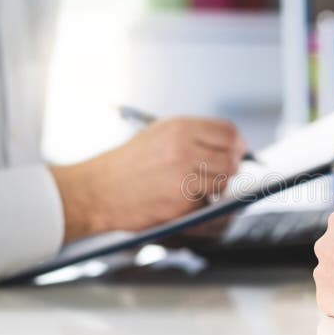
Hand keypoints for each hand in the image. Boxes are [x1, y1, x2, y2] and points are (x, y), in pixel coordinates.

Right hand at [52, 117, 245, 240]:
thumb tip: (232, 143)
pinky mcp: (181, 203)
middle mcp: (184, 150)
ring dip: (217, 188)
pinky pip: (207, 204)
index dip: (237, 144)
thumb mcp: (157, 135)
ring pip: (223, 182)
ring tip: (197, 188)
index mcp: (180, 128)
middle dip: (230, 168)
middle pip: (231, 159)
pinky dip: (200, 205)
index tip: (237, 152)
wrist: (95, 191)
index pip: (228, 132)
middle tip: (219, 174)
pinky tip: (182, 201)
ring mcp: (184, 177)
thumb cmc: (126, 164)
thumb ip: (193, 136)